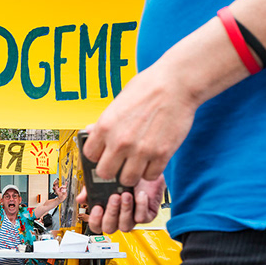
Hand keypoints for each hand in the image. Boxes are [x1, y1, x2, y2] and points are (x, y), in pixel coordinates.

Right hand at [80, 177, 164, 234]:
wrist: (144, 166)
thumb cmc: (124, 175)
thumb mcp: (104, 180)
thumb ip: (91, 190)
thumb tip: (80, 199)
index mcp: (106, 211)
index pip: (97, 225)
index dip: (95, 220)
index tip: (97, 207)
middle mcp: (118, 217)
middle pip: (109, 228)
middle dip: (111, 213)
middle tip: (114, 197)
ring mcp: (132, 218)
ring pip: (125, 226)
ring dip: (125, 210)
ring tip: (126, 194)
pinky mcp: (146, 216)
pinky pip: (141, 218)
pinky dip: (140, 205)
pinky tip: (140, 194)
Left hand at [83, 58, 200, 188]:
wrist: (175, 85)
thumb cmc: (147, 88)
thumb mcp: (117, 102)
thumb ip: (105, 123)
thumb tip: (92, 133)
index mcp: (105, 126)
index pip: (89, 155)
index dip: (97, 156)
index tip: (105, 153)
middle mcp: (120, 141)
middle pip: (105, 173)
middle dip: (112, 169)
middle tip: (120, 162)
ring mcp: (141, 150)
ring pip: (127, 179)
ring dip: (131, 173)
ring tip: (136, 163)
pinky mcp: (162, 155)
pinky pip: (150, 176)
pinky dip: (150, 172)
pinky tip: (151, 161)